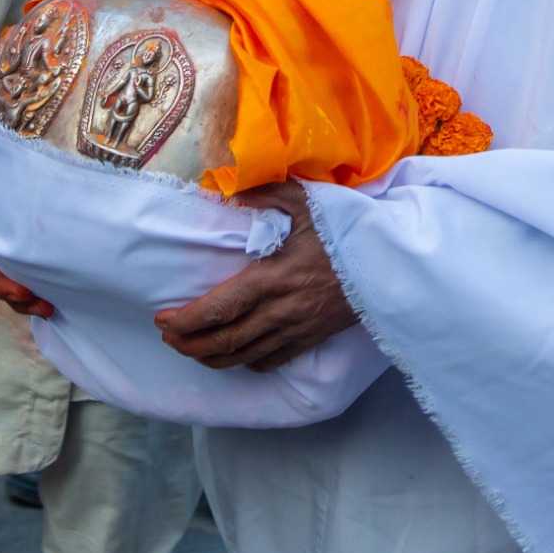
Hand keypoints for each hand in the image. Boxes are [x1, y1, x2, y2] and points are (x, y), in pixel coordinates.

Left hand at [154, 183, 357, 370]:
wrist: (390, 266)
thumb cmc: (348, 233)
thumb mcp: (310, 203)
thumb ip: (268, 193)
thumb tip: (230, 190)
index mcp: (273, 279)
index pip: (219, 309)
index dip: (186, 320)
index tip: (163, 318)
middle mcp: (279, 312)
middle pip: (223, 341)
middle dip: (188, 344)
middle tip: (168, 336)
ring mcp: (295, 330)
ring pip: (241, 357)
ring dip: (210, 357)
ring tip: (190, 348)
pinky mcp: (311, 340)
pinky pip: (269, 361)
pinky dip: (245, 362)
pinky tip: (235, 355)